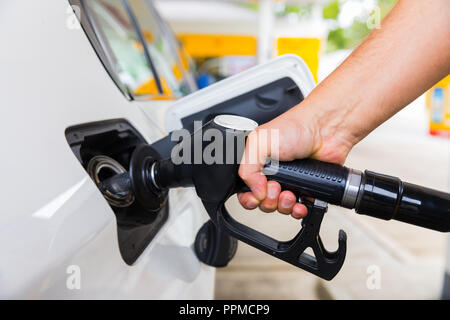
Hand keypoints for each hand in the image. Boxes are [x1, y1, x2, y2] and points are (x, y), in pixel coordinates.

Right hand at [238, 103, 353, 218]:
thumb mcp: (259, 142)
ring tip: (290, 194)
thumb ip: (247, 168)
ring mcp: (290, 182)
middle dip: (268, 201)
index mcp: (257, 164)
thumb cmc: (295, 128)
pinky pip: (299, 209)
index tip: (256, 195)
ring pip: (280, 208)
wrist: (325, 130)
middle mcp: (272, 174)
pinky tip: (300, 203)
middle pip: (262, 202)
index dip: (249, 197)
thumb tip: (254, 191)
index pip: (245, 190)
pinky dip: (298, 210)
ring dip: (283, 206)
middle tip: (276, 187)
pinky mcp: (307, 189)